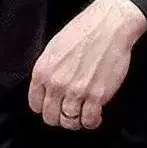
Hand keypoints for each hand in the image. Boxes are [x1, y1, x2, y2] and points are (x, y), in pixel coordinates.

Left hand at [28, 0, 146, 129]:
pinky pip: (89, 120)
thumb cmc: (83, 30)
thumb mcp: (54, 48)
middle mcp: (56, 84)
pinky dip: (91, 122)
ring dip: (76, 122)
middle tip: (69, 114)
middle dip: (59, 118)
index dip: (45, 108)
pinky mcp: (97, 95)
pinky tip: (95, 116)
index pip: (36, 104)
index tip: (54, 107)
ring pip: (70, 122)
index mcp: (42, 71)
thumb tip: (47, 89)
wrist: (110, 25)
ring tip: (82, 115)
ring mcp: (77, 91)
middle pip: (51, 117)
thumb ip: (48, 70)